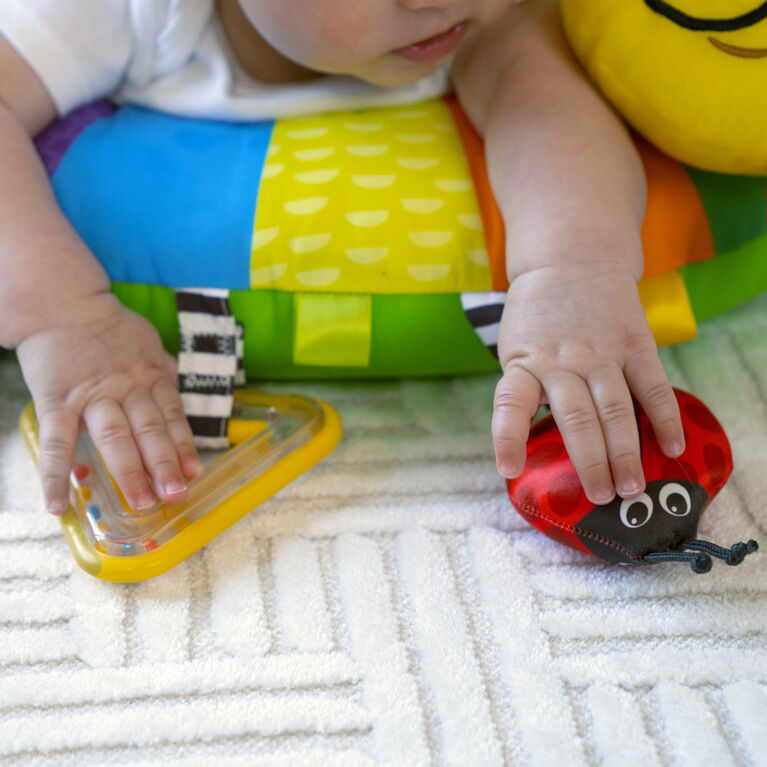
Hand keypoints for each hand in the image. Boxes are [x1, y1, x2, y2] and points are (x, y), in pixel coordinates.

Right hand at [16, 293, 202, 513]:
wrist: (63, 304)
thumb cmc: (110, 329)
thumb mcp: (149, 344)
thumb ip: (164, 371)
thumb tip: (179, 391)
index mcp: (151, 377)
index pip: (173, 417)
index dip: (185, 446)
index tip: (195, 473)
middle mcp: (127, 389)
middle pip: (149, 431)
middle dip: (164, 465)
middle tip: (175, 496)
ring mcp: (92, 397)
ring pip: (114, 438)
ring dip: (129, 472)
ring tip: (141, 503)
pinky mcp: (57, 402)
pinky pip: (57, 442)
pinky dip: (55, 475)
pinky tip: (60, 504)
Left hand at [492, 263, 684, 503]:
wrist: (570, 259)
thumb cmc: (537, 318)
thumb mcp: (516, 348)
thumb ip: (527, 389)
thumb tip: (531, 445)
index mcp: (524, 362)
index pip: (510, 403)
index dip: (508, 437)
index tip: (508, 470)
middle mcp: (562, 360)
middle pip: (576, 417)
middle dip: (589, 461)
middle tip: (599, 497)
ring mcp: (601, 352)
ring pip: (615, 408)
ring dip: (625, 451)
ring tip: (630, 488)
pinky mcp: (634, 343)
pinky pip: (653, 385)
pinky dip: (664, 418)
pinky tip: (672, 447)